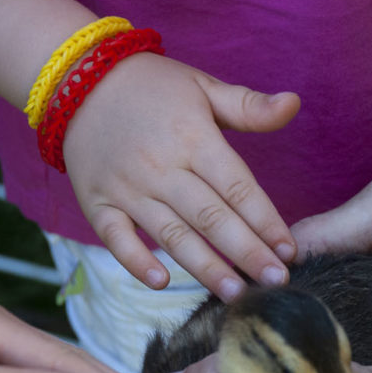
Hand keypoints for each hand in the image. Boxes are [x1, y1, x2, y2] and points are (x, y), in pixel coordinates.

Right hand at [62, 53, 299, 300]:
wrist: (77, 79)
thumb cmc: (152, 87)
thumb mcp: (203, 87)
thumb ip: (248, 106)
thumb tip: (294, 104)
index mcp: (193, 137)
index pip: (238, 187)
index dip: (266, 222)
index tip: (289, 251)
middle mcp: (162, 166)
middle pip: (212, 219)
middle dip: (247, 253)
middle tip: (276, 283)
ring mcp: (127, 188)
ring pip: (173, 235)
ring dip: (206, 268)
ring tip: (236, 294)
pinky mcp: (97, 202)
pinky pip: (116, 238)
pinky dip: (136, 261)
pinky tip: (163, 284)